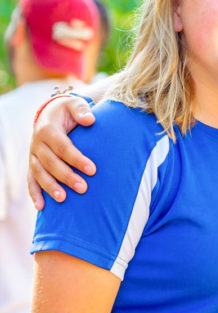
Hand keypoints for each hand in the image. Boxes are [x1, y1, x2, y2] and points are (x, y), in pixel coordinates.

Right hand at [28, 95, 95, 209]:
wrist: (50, 113)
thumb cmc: (68, 111)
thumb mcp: (75, 105)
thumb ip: (82, 110)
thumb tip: (90, 120)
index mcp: (48, 129)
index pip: (63, 147)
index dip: (76, 159)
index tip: (92, 170)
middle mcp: (37, 143)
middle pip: (50, 163)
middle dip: (66, 176)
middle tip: (83, 188)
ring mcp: (33, 155)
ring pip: (38, 173)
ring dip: (50, 187)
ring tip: (63, 199)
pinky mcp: (32, 164)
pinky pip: (31, 180)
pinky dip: (34, 193)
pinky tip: (41, 207)